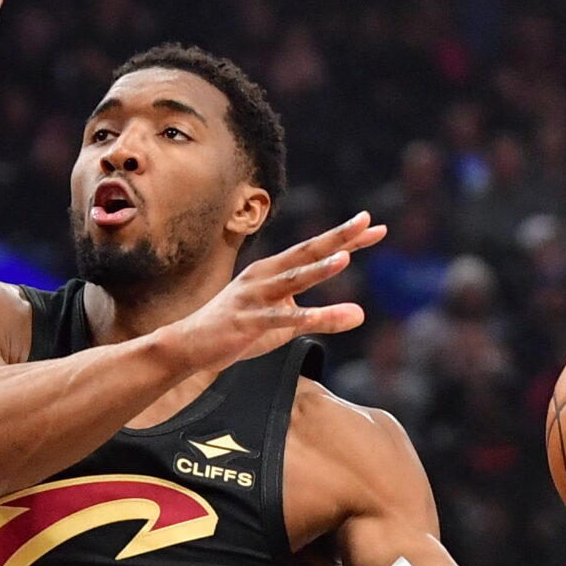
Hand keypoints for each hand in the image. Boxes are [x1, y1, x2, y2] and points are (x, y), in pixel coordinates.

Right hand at [163, 213, 384, 373]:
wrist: (189, 344)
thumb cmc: (240, 329)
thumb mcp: (287, 325)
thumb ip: (322, 318)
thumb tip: (361, 314)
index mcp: (274, 271)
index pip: (315, 250)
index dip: (346, 238)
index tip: (375, 227)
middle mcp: (264, 276)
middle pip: (306, 253)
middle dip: (337, 238)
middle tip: (365, 222)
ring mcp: (253, 297)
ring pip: (291, 280)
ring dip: (318, 269)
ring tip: (345, 257)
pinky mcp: (245, 322)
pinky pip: (276, 320)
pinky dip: (298, 317)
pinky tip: (316, 318)